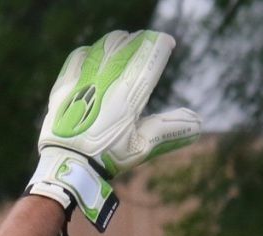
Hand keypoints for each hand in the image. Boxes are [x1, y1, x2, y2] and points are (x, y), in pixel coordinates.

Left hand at [26, 30, 202, 233]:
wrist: (68, 167)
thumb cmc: (108, 158)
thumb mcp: (142, 146)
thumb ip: (169, 129)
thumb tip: (198, 122)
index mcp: (129, 96)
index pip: (150, 58)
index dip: (161, 45)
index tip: (168, 43)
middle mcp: (107, 83)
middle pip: (127, 47)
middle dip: (140, 41)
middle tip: (146, 42)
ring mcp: (84, 82)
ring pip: (104, 48)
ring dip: (117, 42)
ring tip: (124, 42)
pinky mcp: (64, 86)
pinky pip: (78, 58)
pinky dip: (89, 52)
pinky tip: (94, 54)